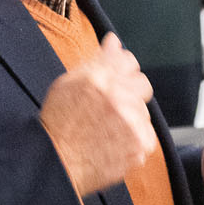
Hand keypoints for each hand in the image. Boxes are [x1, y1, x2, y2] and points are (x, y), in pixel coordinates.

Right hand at [39, 33, 155, 194]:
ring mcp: (131, 122)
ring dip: (132, 120)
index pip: (129, 61)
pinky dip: (135, 142)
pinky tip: (114, 145)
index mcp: (98, 78)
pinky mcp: (140, 144)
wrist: (56, 163)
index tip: (115, 83)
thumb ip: (97, 60)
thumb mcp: (69, 84)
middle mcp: (117, 97)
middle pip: (142, 85)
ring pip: (144, 113)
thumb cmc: (58, 124)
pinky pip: (148, 136)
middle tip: (110, 110)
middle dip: (130, 94)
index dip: (122, 72)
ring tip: (107, 131)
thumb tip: (114, 41)